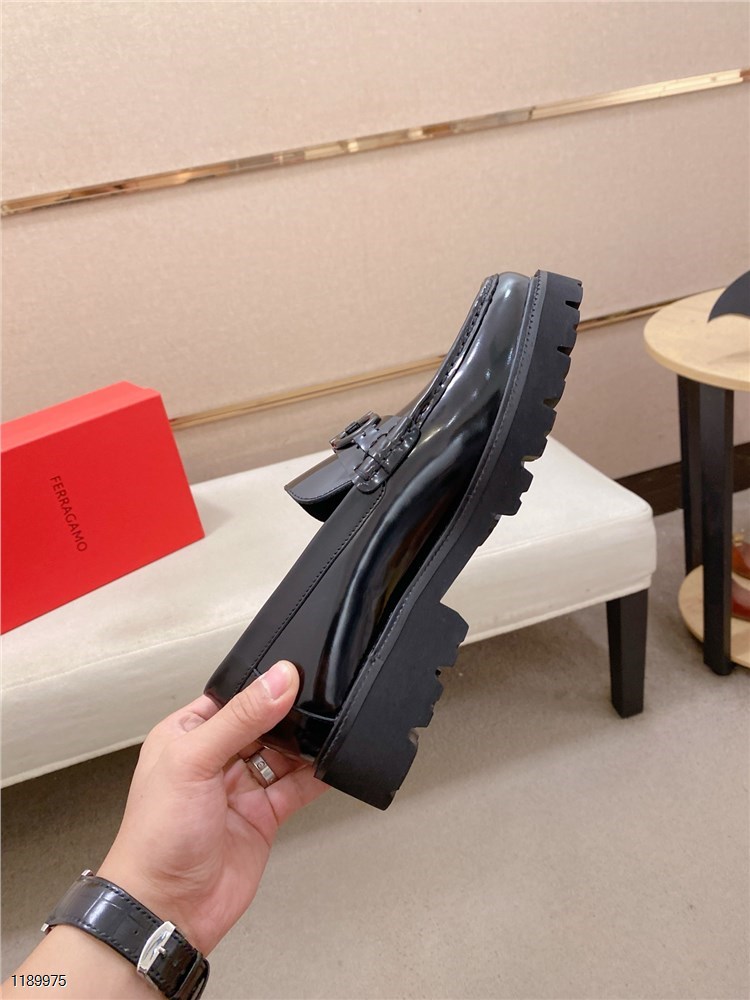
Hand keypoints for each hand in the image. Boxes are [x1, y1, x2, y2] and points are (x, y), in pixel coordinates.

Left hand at [98, 660, 327, 955]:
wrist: (168, 908)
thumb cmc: (156, 838)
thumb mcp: (194, 760)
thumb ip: (241, 718)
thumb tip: (278, 680)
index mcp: (186, 734)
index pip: (232, 697)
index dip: (262, 687)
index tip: (294, 675)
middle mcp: (214, 758)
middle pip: (263, 723)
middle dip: (289, 717)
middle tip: (317, 706)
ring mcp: (240, 788)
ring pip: (283, 753)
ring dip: (305, 745)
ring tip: (328, 732)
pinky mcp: (263, 815)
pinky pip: (296, 787)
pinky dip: (316, 776)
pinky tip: (330, 764)